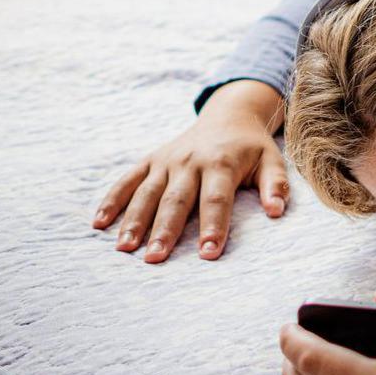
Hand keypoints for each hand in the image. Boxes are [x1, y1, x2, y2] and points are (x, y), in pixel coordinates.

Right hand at [92, 81, 288, 262]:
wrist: (228, 115)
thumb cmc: (252, 146)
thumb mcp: (272, 159)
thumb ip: (275, 185)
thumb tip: (277, 212)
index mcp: (221, 163)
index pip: (216, 199)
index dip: (213, 226)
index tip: (208, 254)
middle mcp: (189, 161)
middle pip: (176, 200)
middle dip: (165, 231)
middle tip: (155, 259)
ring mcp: (166, 160)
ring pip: (146, 193)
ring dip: (133, 221)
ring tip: (124, 249)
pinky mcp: (150, 160)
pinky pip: (127, 180)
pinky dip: (112, 200)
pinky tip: (99, 224)